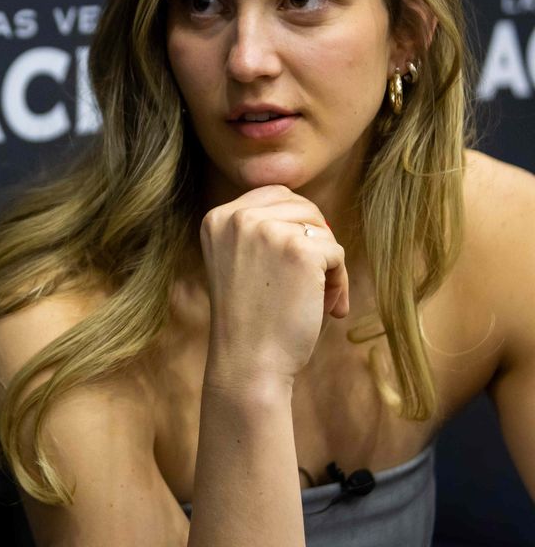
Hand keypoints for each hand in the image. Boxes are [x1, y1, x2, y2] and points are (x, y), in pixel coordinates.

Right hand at [199, 185, 349, 387]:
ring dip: (328, 263)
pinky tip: (326, 308)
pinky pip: (337, 252)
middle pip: (302, 207)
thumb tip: (314, 213)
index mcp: (217, 218)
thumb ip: (260, 231)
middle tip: (312, 283)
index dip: (295, 225)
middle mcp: (237, 217)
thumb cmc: (250, 319)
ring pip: (321, 229)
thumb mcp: (239, 261)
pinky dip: (339, 281)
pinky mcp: (300, 250)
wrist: (248, 362)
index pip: (275, 195)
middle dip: (315, 242)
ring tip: (319, 298)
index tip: (293, 263)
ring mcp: (267, 231)